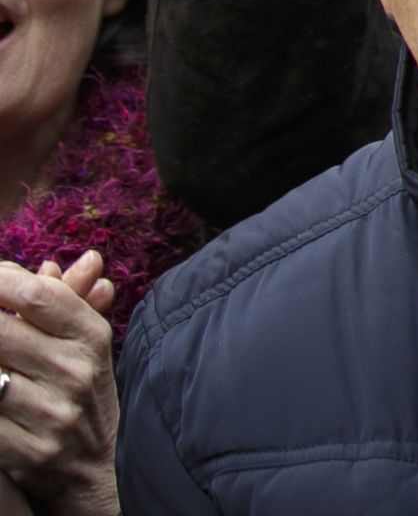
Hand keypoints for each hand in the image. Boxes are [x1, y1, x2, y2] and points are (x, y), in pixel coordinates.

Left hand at [0, 255, 117, 515]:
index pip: (37, 295)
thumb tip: (87, 260)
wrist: (96, 469)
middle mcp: (77, 373)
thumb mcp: (87, 346)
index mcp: (91, 338)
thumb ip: (74, 300)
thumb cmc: (84, 395)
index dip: (0, 281)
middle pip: (1, 332)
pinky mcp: (29, 452)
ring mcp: (53, 414)